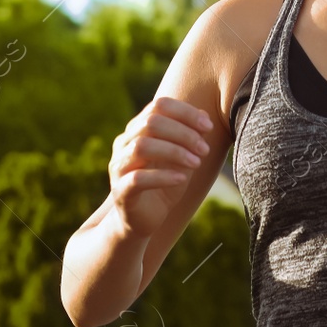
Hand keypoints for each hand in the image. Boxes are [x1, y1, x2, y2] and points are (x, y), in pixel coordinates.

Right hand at [108, 96, 214, 236]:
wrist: (142, 220)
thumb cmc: (163, 184)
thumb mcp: (181, 158)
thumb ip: (189, 137)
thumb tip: (204, 115)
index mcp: (137, 130)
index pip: (158, 106)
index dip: (185, 112)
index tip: (207, 126)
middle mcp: (124, 144)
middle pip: (150, 123)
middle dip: (183, 133)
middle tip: (204, 149)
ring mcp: (119, 167)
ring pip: (141, 146)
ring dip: (174, 152)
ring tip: (196, 163)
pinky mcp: (120, 191)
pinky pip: (138, 178)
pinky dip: (163, 176)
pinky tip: (182, 178)